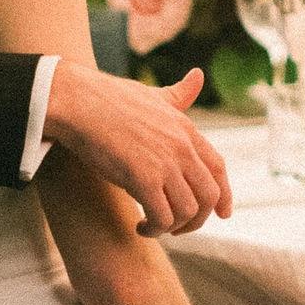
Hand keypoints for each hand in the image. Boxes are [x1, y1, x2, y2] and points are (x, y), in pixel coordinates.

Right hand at [44, 61, 232, 236]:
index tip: (222, 213)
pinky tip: (140, 227)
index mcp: (186, 130)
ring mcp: (164, 164)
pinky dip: (154, 229)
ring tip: (153, 227)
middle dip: (197, 219)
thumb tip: (198, 75)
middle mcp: (182, 148)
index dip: (224, 194)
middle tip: (178, 228)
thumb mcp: (153, 95)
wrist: (80, 103)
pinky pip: (162, 217)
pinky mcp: (143, 179)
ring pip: (187, 211)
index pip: (219, 167)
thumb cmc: (109, 98)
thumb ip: (178, 94)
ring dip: (173, 227)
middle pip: (209, 196)